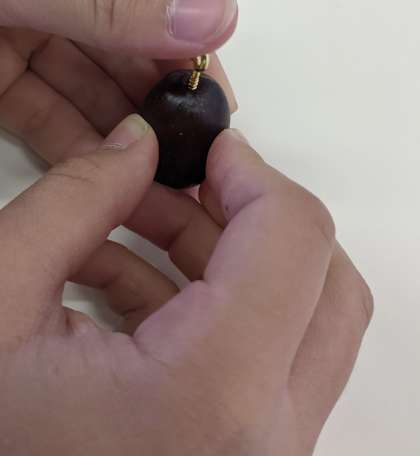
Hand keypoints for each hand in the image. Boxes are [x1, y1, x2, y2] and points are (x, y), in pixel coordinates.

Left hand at [0, 0, 237, 161]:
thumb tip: (215, 18)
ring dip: (120, 134)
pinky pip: (43, 113)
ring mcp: (22, 30)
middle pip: (122, 47)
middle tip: (187, 152)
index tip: (212, 97)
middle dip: (154, 100)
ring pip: (86, 88)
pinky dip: (72, 145)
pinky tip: (105, 176)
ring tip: (155, 175)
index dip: (186, 46)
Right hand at [0, 115, 372, 454]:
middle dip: (261, 217)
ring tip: (147, 222)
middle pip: (328, 284)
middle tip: (195, 183)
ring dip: (234, 254)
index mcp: (208, 393)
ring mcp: (266, 453)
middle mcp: (263, 437)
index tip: (213, 149)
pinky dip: (215, 300)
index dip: (257, 175)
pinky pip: (266, 354)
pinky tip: (138, 277)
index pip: (295, 242)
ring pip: (306, 320)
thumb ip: (74, 202)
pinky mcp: (247, 451)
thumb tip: (138, 143)